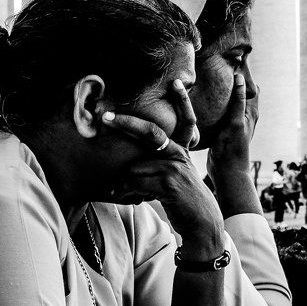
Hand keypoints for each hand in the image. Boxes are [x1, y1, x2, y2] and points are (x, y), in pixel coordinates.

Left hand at [101, 84, 222, 256]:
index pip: (185, 120)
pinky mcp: (169, 185)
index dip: (182, 101)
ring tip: (124, 193)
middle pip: (149, 133)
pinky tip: (127, 198)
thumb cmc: (182, 200)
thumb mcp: (175, 176)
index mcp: (182, 150)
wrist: (202, 223)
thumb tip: (130, 165)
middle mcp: (179, 154)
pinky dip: (127, 192)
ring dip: (125, 183)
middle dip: (125, 123)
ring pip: (135, 168)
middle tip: (105, 117)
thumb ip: (159, 164)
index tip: (176, 82)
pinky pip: (136, 183)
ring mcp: (175, 169)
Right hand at [206, 74, 257, 178]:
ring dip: (222, 91)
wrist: (226, 172)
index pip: (250, 86)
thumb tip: (239, 76)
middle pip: (239, 92)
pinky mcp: (223, 128)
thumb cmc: (233, 148)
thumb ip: (237, 100)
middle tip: (218, 65)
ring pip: (228, 101)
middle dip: (232, 80)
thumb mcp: (235, 122)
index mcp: (251, 112)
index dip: (244, 74)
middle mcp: (244, 115)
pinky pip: (220, 110)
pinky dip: (215, 102)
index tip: (233, 59)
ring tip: (209, 77)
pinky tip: (203, 99)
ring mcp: (233, 122)